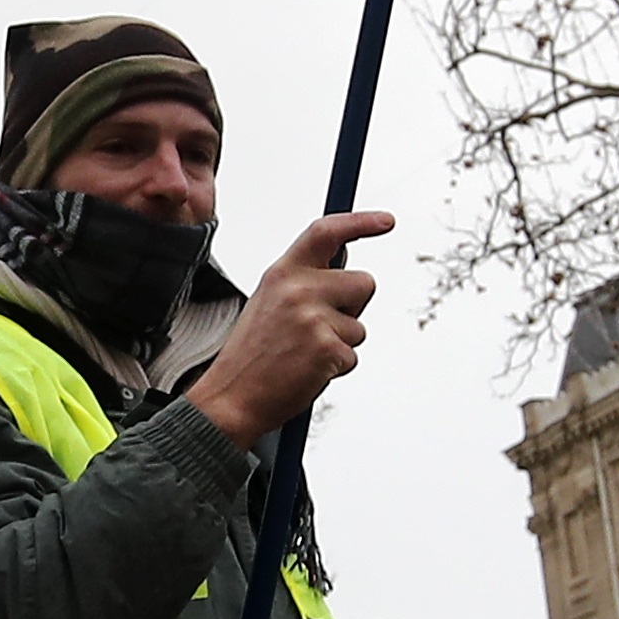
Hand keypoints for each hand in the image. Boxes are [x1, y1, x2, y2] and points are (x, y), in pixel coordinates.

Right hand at [183, 211, 392, 447]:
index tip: (386, 221)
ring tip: (304, 353)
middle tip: (319, 327)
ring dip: (340, 343)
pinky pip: (353, 355)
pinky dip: (336, 368)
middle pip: (363, 282)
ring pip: (359, 326)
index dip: (360, 222)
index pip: (326, 232)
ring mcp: (313, 319)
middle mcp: (298, 289)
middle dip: (353, 306)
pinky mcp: (327, 349)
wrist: (232, 397)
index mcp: (281, 273)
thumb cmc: (252, 355)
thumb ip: (302, 284)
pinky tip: (307, 370)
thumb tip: (344, 277)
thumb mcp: (268, 302)